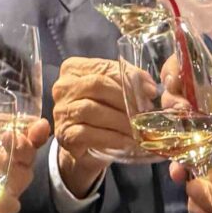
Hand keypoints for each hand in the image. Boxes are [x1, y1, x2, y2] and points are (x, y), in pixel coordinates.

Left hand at [0, 108, 51, 212]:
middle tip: (9, 136)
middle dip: (23, 146)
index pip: (32, 137)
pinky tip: (4, 201)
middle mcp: (13, 164)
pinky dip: (6, 204)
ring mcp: (7, 186)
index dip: (39, 132)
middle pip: (29, 157)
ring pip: (20, 179)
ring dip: (13, 171)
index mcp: (10, 144)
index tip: (39, 124)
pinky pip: (8, 206)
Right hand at [50, 56, 153, 196]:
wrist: (83, 144)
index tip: (150, 92)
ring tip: (137, 128)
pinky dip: (112, 137)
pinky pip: (89, 133)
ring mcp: (62, 111)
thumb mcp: (113, 92)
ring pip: (92, 110)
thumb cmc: (100, 111)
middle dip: (124, 99)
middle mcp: (63, 87)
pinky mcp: (65, 134)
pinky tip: (127, 141)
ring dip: (120, 120)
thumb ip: (130, 82)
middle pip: (96, 85)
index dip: (128, 78)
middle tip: (143, 112)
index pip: (103, 68)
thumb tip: (149, 88)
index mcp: (73, 69)